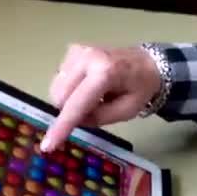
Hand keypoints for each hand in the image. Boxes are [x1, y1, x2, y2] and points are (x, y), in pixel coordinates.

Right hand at [42, 44, 159, 151]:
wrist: (148, 62)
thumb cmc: (140, 88)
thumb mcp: (126, 111)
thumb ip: (98, 118)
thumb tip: (74, 120)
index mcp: (104, 72)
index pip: (76, 104)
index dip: (62, 127)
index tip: (48, 145)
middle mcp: (87, 57)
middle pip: (59, 96)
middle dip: (68, 111)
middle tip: (89, 113)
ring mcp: (78, 51)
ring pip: (56, 87)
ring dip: (68, 99)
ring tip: (92, 97)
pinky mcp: (73, 50)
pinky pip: (60, 77)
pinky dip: (69, 87)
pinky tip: (86, 85)